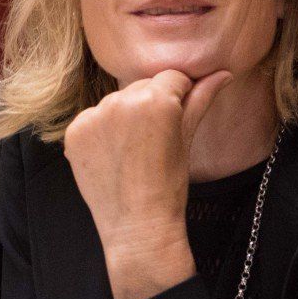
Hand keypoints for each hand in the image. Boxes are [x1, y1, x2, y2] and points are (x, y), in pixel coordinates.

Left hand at [62, 69, 229, 298]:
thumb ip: (201, 99)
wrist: (137, 225)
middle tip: (155, 141)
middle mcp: (120, 101)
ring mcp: (93, 117)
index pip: (171, 77)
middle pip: (142, 87)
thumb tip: (223, 73)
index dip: (178, 96)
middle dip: (151, 105)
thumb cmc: (168, 185)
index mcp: (155, 99)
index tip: (177, 121)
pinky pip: (92, 119)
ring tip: (134, 151)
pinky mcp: (74, 133)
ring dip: (125, 117)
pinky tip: (113, 156)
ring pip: (116, 102)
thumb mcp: (187, 139)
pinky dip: (101, 132)